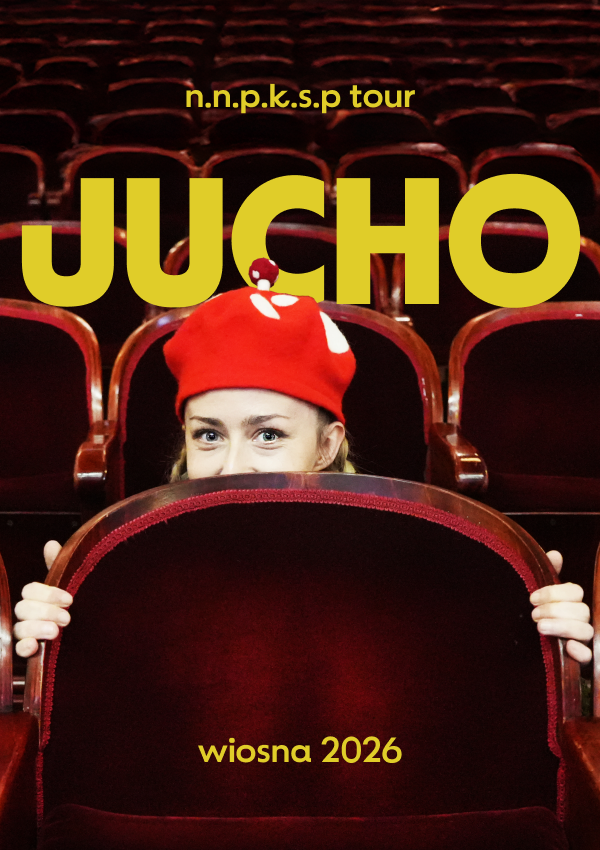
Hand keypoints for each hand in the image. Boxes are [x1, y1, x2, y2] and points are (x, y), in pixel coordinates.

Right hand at [13, 541, 72, 657]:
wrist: (90, 633)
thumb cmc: (75, 606)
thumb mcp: (71, 585)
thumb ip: (59, 566)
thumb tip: (50, 543)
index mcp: (37, 597)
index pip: (30, 590)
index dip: (48, 594)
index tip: (69, 600)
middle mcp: (28, 614)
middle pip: (23, 609)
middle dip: (46, 612)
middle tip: (67, 618)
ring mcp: (26, 633)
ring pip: (20, 628)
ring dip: (36, 629)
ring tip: (56, 632)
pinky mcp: (30, 650)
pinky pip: (18, 650)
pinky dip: (24, 648)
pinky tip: (34, 647)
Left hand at [530, 550, 592, 663]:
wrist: (523, 646)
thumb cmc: (535, 617)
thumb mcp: (537, 596)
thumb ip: (547, 573)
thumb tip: (555, 554)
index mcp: (571, 602)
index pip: (575, 591)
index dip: (554, 593)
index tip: (532, 598)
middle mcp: (580, 620)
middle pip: (581, 610)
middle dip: (555, 610)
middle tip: (533, 614)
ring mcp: (581, 640)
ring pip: (585, 630)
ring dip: (563, 627)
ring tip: (540, 627)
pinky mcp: (578, 659)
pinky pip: (588, 656)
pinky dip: (580, 651)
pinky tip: (567, 647)